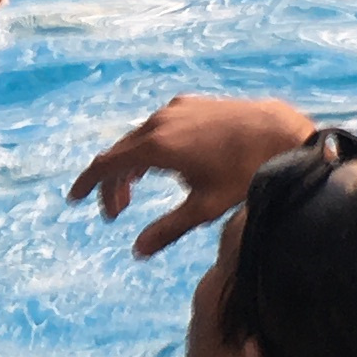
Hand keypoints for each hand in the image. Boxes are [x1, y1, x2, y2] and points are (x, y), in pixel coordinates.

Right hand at [67, 93, 315, 257]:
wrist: (281, 132)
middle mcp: (159, 122)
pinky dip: (148, 149)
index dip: (88, 183)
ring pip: (138, 139)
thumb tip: (137, 252)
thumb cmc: (245, 171)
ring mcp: (175, 109)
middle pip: (120, 153)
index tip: (75, 199)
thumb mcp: (205, 207)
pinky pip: (156, 127)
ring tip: (134, 193)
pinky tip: (162, 167)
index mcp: (157, 146)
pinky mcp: (190, 104)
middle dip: (112, 183)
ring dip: (131, 167)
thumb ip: (167, 229)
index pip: (106, 164)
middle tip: (116, 213)